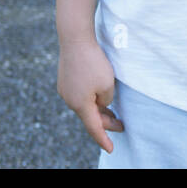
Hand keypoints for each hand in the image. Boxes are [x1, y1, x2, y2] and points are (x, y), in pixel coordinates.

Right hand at [57, 39, 123, 153]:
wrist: (74, 38)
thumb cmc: (93, 61)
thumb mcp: (107, 85)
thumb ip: (106, 99)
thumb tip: (100, 101)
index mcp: (80, 105)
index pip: (94, 128)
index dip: (103, 139)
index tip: (110, 149)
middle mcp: (70, 100)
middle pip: (89, 116)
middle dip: (105, 122)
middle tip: (121, 125)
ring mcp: (65, 89)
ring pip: (84, 105)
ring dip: (98, 109)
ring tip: (112, 112)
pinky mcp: (65, 79)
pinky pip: (80, 94)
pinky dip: (90, 98)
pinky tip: (98, 95)